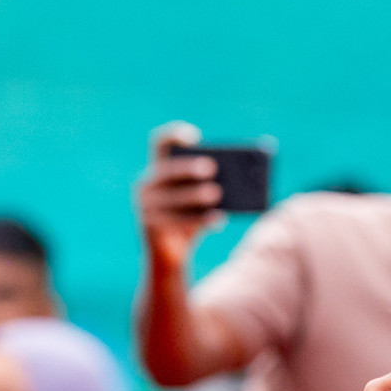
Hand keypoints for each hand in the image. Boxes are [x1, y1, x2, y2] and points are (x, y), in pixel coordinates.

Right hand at [137, 121, 224, 271]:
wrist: (171, 254)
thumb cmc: (190, 219)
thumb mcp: (200, 201)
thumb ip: (215, 186)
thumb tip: (246, 180)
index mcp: (158, 170)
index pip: (160, 143)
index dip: (173, 135)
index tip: (194, 136)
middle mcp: (147, 184)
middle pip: (167, 170)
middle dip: (189, 168)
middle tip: (212, 167)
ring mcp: (144, 206)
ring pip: (172, 197)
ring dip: (195, 194)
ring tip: (217, 194)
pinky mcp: (149, 227)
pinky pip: (176, 221)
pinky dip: (200, 219)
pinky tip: (219, 219)